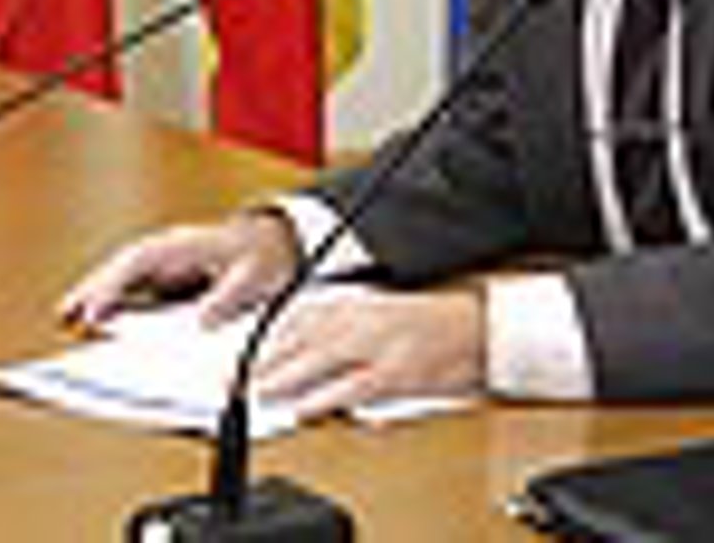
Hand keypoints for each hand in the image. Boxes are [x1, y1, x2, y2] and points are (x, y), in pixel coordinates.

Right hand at [56, 210, 299, 330]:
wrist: (272, 244)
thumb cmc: (261, 257)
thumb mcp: (254, 277)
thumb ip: (228, 298)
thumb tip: (202, 321)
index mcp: (186, 246)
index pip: (141, 263)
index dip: (115, 286)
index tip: (95, 311)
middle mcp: (166, 253)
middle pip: (120, 269)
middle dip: (91, 290)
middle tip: (64, 316)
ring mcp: (161, 266)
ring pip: (119, 278)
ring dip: (92, 297)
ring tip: (65, 320)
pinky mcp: (162, 281)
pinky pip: (130, 291)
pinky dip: (109, 304)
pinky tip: (92, 324)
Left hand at [254, 288, 485, 419]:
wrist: (481, 329)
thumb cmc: (436, 326)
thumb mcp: (386, 316)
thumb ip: (349, 332)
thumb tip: (309, 356)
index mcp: (361, 303)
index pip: (302, 317)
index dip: (269, 337)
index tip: (242, 353)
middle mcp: (365, 320)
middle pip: (301, 340)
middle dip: (263, 362)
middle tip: (232, 380)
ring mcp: (379, 346)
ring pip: (317, 363)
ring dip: (283, 380)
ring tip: (255, 394)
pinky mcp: (395, 374)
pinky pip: (349, 389)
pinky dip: (322, 400)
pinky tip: (301, 410)